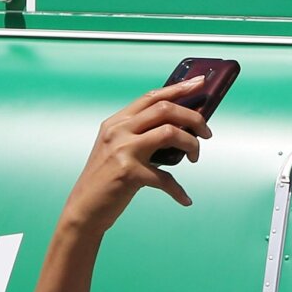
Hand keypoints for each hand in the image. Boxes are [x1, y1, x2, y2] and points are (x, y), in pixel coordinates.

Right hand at [60, 79, 212, 232]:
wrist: (84, 208)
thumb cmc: (106, 180)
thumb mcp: (117, 149)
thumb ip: (141, 135)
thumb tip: (180, 129)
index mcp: (116, 122)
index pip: (151, 97)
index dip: (178, 88)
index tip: (200, 83)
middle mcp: (118, 131)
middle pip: (165, 109)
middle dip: (193, 117)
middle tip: (206, 132)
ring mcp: (123, 150)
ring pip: (170, 132)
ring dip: (191, 144)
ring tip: (194, 157)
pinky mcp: (128, 173)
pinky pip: (165, 178)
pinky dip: (178, 190)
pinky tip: (184, 198)